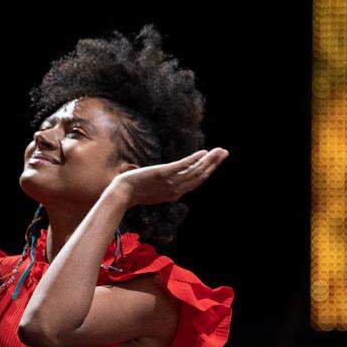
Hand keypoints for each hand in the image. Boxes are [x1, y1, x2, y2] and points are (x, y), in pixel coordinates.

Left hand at [111, 148, 228, 207]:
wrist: (121, 194)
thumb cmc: (133, 192)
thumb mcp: (152, 190)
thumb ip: (163, 185)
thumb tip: (168, 177)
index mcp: (175, 194)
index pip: (195, 182)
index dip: (207, 171)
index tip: (215, 161)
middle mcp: (176, 190)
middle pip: (200, 176)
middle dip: (214, 164)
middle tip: (224, 153)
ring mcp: (171, 183)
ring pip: (196, 171)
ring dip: (210, 160)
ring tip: (219, 151)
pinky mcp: (164, 174)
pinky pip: (183, 166)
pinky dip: (195, 159)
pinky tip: (203, 152)